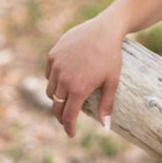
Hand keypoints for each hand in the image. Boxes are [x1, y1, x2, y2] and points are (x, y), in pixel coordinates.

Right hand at [44, 14, 124, 137]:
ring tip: (67, 99)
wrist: (105, 29)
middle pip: (56, 105)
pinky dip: (54, 80)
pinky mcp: (53, 55)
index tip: (71, 134)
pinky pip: (49, 74)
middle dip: (61, 116)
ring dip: (57, 98)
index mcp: (79, 88)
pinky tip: (64, 80)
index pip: (68, 115)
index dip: (69, 127)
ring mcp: (56, 66)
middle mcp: (64, 79)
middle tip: (67, 121)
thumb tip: (105, 127)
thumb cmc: (111, 56)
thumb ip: (107, 105)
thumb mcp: (112, 81)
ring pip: (50, 90)